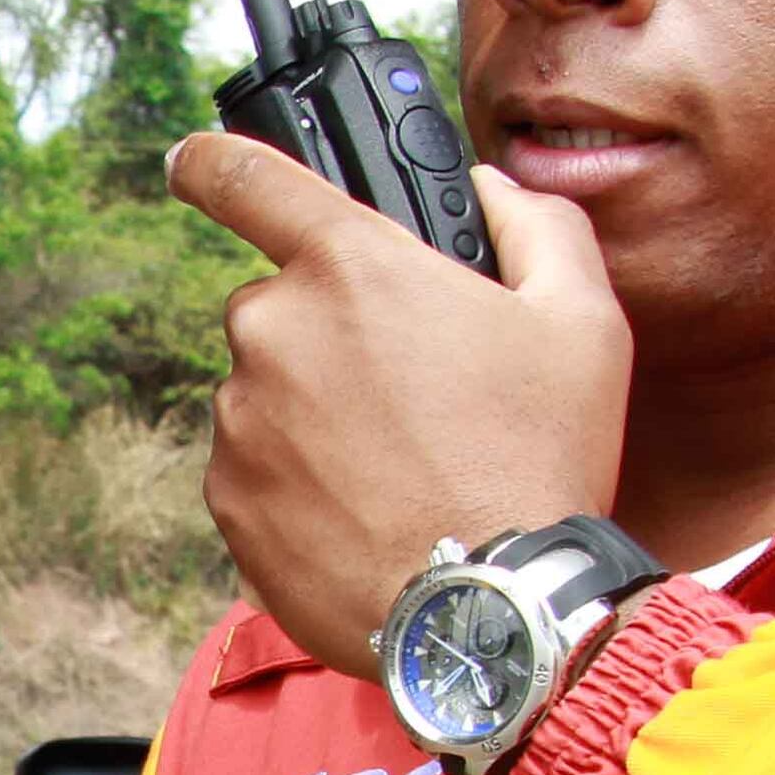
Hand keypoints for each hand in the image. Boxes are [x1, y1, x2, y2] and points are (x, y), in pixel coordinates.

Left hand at [173, 135, 634, 678]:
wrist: (487, 611)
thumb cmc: (537, 460)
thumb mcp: (581, 320)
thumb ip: (534, 225)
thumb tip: (490, 191)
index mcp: (350, 266)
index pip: (244, 178)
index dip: (213, 163)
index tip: (194, 165)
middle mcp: (274, 331)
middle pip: (281, 307)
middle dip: (332, 334)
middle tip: (412, 392)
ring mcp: (241, 421)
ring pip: (268, 393)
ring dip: (317, 414)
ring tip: (402, 467)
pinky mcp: (228, 501)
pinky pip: (257, 470)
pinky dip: (300, 484)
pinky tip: (369, 512)